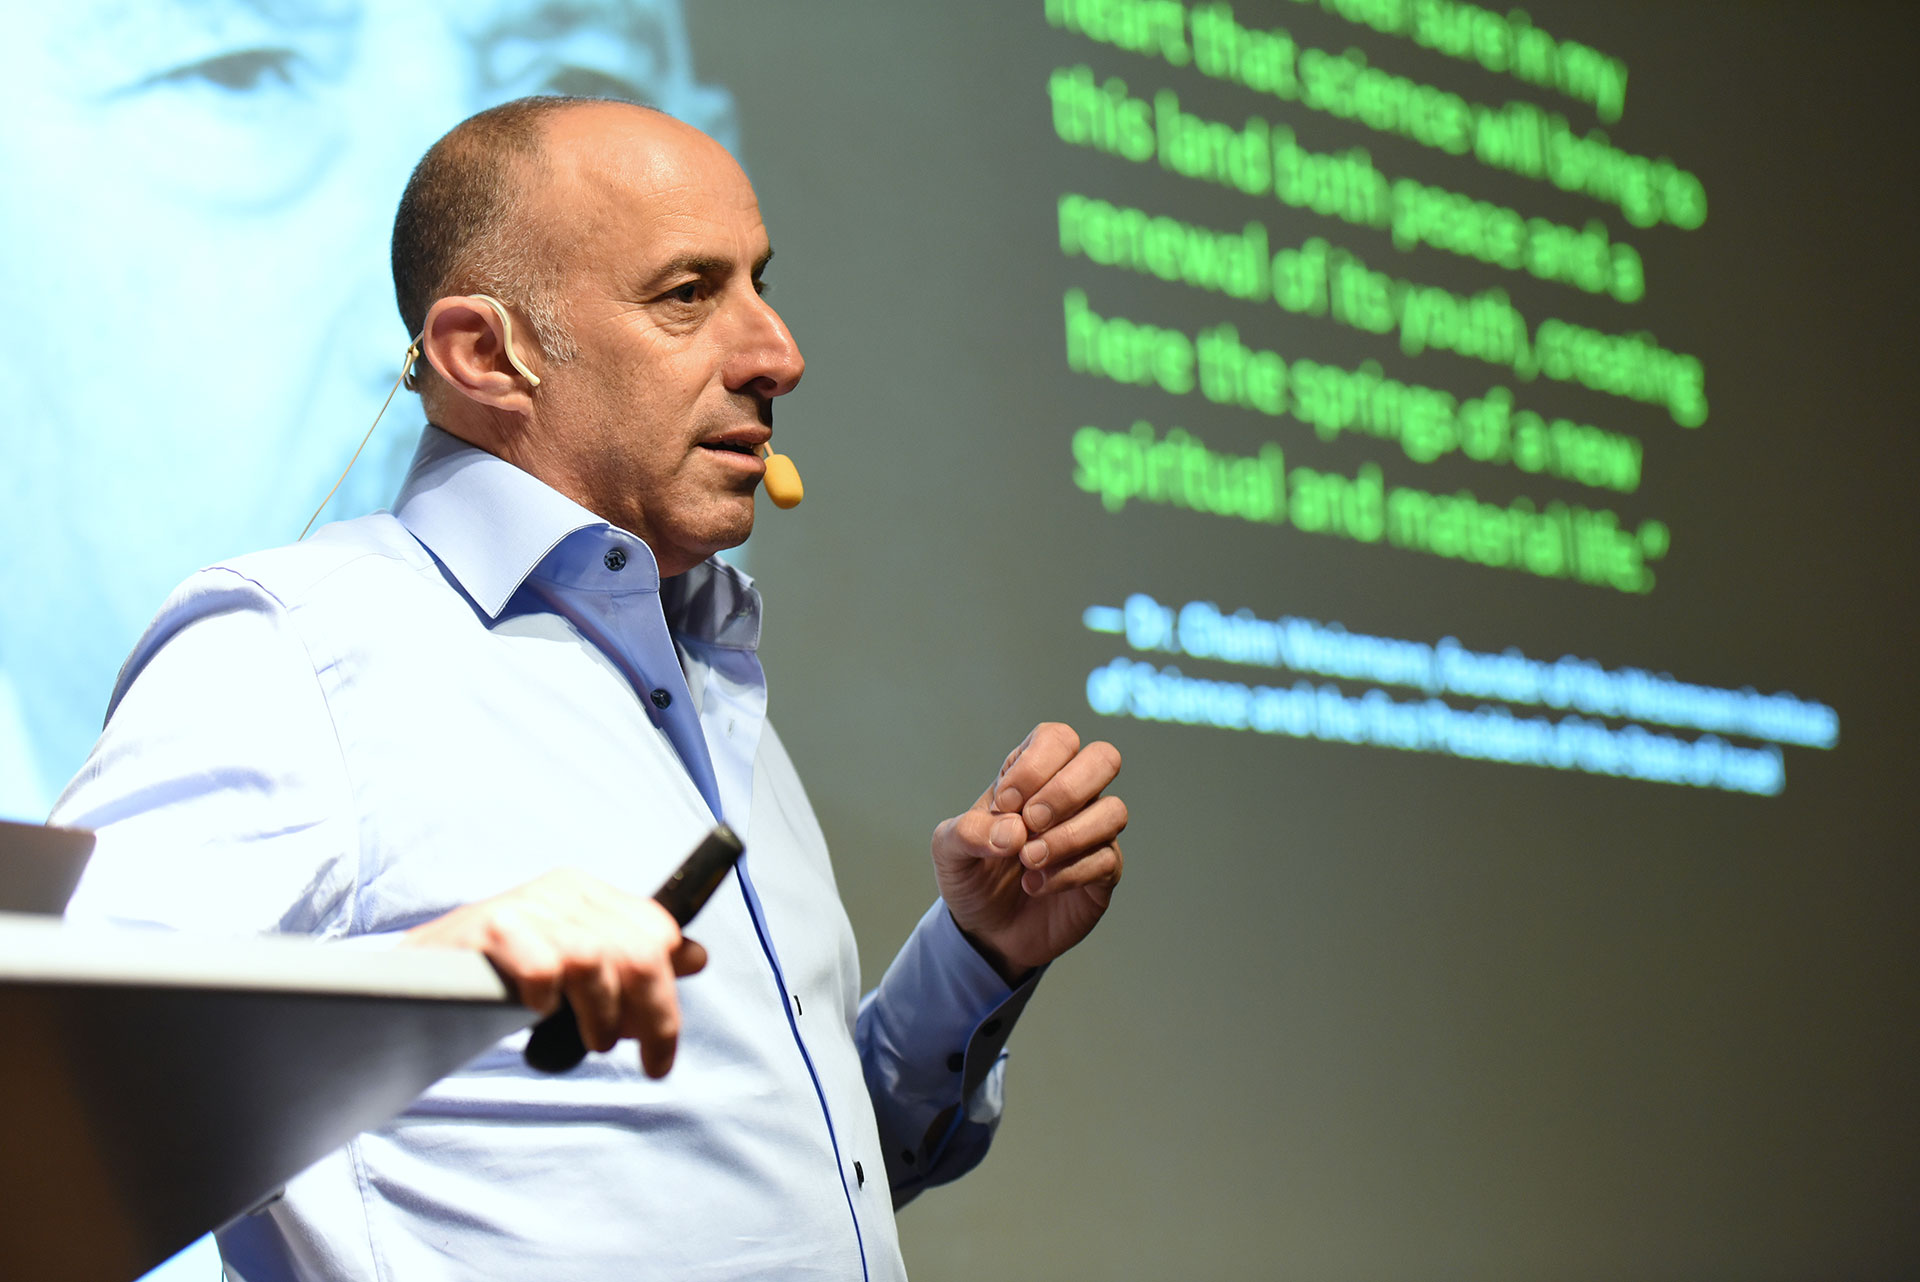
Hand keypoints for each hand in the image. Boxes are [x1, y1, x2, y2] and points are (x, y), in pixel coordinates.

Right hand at [401, 867, 707, 1076]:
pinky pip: (542, 967)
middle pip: (638, 950)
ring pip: (596, 959)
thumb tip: (696, 956)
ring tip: (592, 1042)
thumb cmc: (500, 981)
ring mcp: (525, 905)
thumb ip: (633, 960)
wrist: (413, 986)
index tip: (661, 1050)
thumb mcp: (574, 969)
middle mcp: (562, 890)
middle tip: (643, 1059)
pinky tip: (536, 1012)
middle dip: (652, 1015)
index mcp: (589, 893)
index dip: (667, 995)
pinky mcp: (489, 927)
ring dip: (602, 1016)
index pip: (658, 932)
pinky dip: (546, 999)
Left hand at [931, 723, 1125, 981]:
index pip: (1057, 739)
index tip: (1004, 804)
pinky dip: (1067, 873)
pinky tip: (1036, 886)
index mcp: (1033, 775)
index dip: (1036, 765)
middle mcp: (1070, 797)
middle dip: (1065, 790)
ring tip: (1029, 861)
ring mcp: (1092, 833)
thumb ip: (968, 832)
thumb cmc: (972, 877)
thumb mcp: (949, 851)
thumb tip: (1015, 831)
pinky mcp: (1104, 871)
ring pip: (1113, 811)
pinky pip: (1106, 859)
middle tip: (1031, 822)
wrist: (986, 932)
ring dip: (1067, 837)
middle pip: (1103, 759)